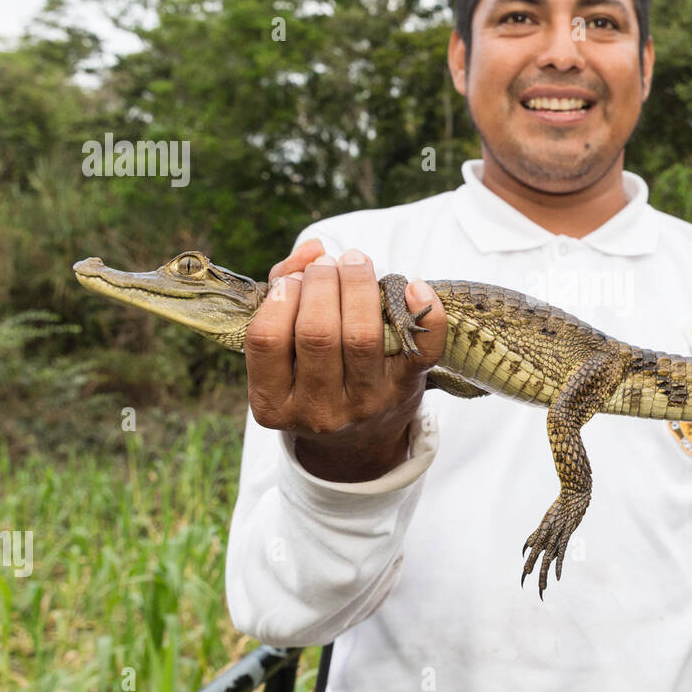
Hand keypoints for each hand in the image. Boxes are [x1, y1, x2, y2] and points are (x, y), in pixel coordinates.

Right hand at [244, 238, 446, 481]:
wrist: (357, 442)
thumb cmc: (310, 379)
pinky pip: (421, 350)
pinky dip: (424, 313)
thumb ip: (282, 293)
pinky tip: (415, 287)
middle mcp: (319, 410)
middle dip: (322, 284)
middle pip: (318, 332)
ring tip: (355, 263)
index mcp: (274, 404)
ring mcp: (365, 404)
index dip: (280, 297)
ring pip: (362, 336)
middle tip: (330, 263)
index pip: (267, 339)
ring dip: (359, 286)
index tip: (294, 279)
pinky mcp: (406, 391)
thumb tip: (312, 249)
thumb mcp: (283, 354)